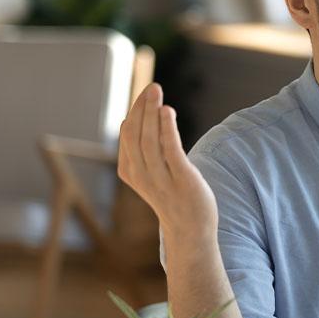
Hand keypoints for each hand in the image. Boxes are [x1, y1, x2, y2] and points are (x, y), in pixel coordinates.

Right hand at [118, 83, 217, 246]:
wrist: (191, 230)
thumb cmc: (173, 197)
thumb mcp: (151, 174)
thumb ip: (142, 151)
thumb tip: (132, 119)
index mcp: (131, 172)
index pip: (127, 136)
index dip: (135, 113)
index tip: (144, 94)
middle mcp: (142, 176)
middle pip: (135, 135)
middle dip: (141, 109)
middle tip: (151, 87)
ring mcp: (161, 179)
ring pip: (149, 141)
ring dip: (151, 114)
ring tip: (156, 92)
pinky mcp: (182, 180)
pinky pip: (170, 150)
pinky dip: (167, 129)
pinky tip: (167, 112)